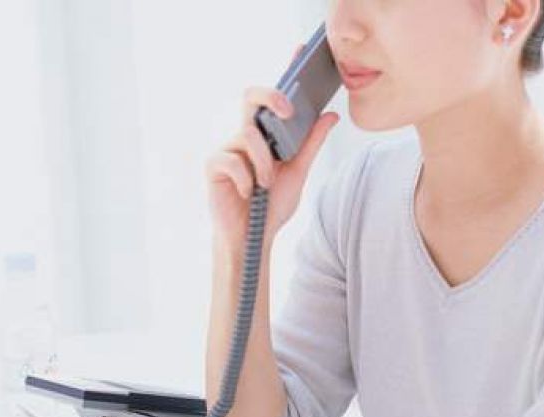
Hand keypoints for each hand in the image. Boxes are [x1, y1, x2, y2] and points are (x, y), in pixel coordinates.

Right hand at [206, 81, 338, 254]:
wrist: (253, 237)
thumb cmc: (271, 207)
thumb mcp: (298, 173)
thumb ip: (310, 144)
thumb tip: (330, 115)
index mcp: (264, 135)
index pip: (271, 99)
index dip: (283, 74)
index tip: (298, 53)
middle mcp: (244, 136)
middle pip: (250, 97)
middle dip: (271, 97)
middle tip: (288, 110)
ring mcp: (227, 150)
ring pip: (247, 135)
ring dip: (263, 162)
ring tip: (266, 183)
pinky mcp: (213, 166)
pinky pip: (230, 159)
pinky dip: (246, 178)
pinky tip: (248, 193)